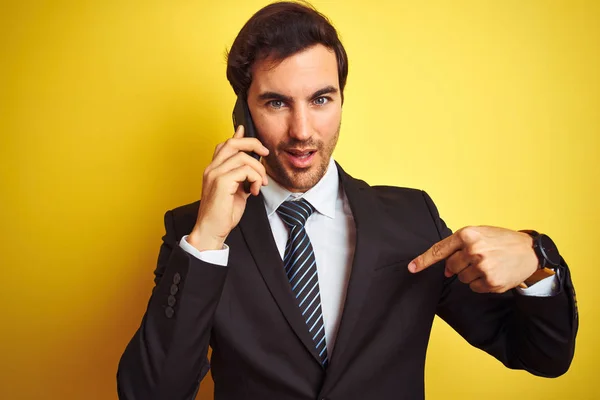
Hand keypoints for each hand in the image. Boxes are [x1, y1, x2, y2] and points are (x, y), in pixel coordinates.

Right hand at [188, 126, 269, 250]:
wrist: (211, 231)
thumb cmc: (223, 214)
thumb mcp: (237, 190)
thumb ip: (243, 176)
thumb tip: (252, 166)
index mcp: (214, 170)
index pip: (224, 145)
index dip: (238, 137)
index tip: (245, 131)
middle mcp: (212, 169)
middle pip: (233, 143)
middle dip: (253, 144)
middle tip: (265, 154)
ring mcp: (215, 174)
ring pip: (243, 157)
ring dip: (258, 170)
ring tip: (261, 184)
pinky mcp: (221, 182)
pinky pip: (244, 170)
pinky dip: (255, 178)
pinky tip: (255, 190)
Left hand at [407, 226, 538, 292]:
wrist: (529, 251)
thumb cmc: (501, 240)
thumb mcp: (479, 233)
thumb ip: (459, 246)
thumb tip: (445, 269)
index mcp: (468, 235)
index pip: (439, 250)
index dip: (423, 260)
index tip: (411, 268)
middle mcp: (474, 250)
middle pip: (450, 267)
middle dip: (458, 266)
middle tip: (476, 258)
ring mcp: (482, 267)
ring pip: (462, 278)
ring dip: (471, 274)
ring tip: (488, 264)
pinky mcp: (491, 282)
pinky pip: (474, 287)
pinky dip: (481, 283)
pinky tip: (493, 273)